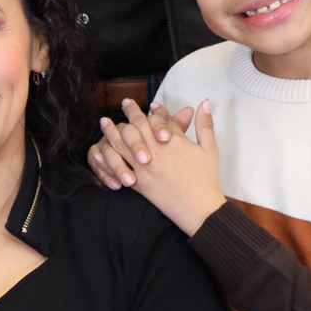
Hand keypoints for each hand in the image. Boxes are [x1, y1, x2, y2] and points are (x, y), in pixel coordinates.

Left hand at [104, 97, 225, 235]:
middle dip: (131, 112)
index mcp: (175, 140)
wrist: (198, 209)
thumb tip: (205, 102)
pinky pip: (119, 168)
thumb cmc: (207, 179)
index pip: (161, 119)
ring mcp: (145, 167)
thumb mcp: (210, 149)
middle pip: (139, 126)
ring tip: (105, 122)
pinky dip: (108, 159)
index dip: (156, 110)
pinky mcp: (139, 183)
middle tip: (125, 103)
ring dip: (112, 131)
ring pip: (123, 144)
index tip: (151, 105)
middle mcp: (157, 150)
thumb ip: (205, 124)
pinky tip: (100, 151)